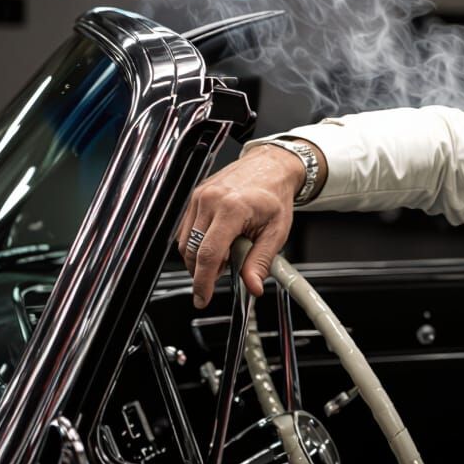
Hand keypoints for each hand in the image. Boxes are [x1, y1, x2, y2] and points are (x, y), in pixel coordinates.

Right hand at [177, 143, 313, 307]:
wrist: (272, 167)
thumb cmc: (275, 194)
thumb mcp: (277, 232)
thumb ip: (261, 261)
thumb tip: (253, 286)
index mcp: (232, 208)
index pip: (209, 254)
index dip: (204, 281)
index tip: (203, 297)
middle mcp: (210, 200)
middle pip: (192, 251)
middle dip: (203, 271)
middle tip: (226, 272)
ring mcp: (199, 197)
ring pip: (186, 242)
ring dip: (201, 257)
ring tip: (228, 252)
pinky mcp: (194, 197)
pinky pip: (186, 229)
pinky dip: (198, 243)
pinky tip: (219, 241)